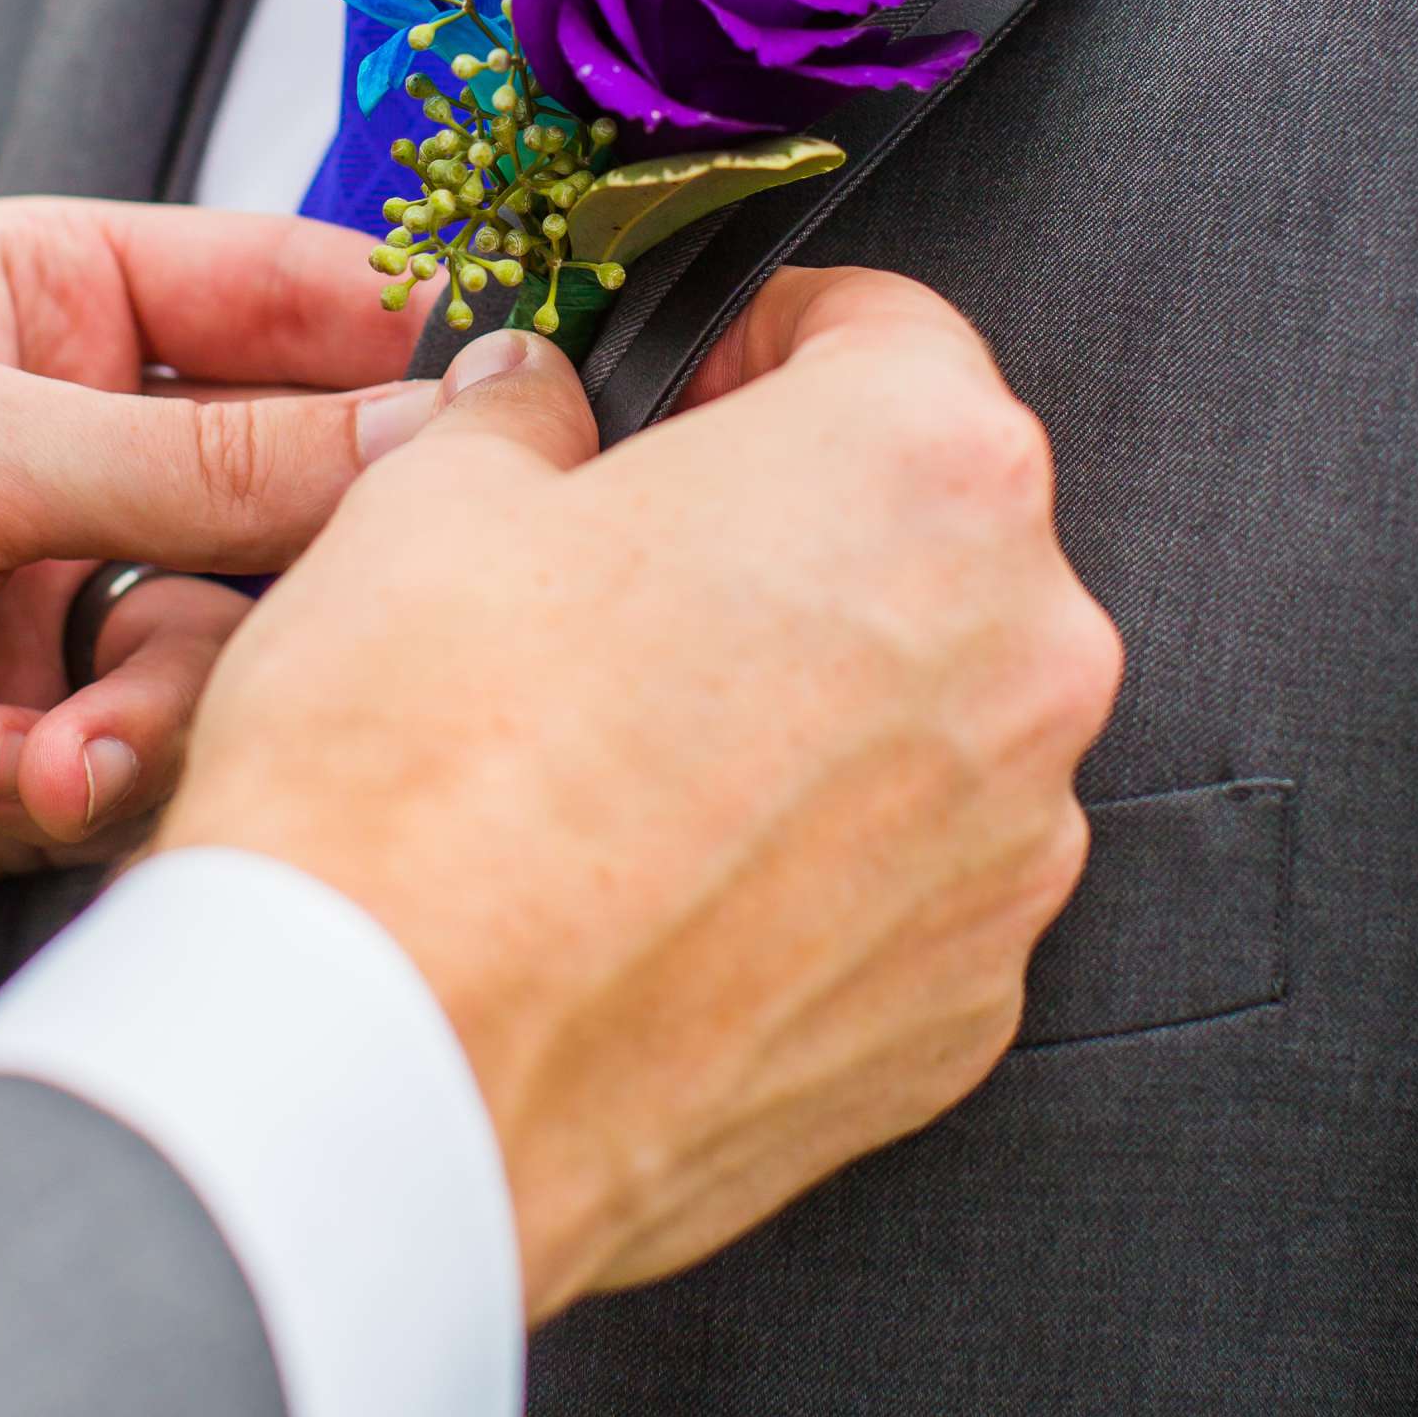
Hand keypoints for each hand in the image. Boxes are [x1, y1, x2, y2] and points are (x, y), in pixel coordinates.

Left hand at [0, 197, 432, 916]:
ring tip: (82, 732)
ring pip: (242, 633)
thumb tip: (423, 428)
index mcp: (27, 306)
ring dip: (172, 697)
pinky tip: (22, 775)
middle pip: (284, 478)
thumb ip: (214, 450)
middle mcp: (59, 448)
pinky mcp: (44, 740)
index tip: (499, 380)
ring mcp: (57, 598)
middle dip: (296, 554)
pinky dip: (108, 774)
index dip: (386, 329)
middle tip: (361, 590)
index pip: (266, 288)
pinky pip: (165, 748)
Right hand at [159, 265, 1120, 1320]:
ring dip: (820, 710)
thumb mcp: (430, 505)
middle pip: (926, 541)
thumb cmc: (416, 782)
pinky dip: (822, 871)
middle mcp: (1024, 656)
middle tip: (636, 584)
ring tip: (637, 760)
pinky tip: (676, 889)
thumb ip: (526, 420)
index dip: (762, 346)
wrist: (393, 1080)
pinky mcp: (967, 1006)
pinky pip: (912, 888)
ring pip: (930, 721)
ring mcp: (1013, 852)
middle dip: (796, 539)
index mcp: (923, 474)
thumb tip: (540, 406)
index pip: (889, 335)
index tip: (695, 387)